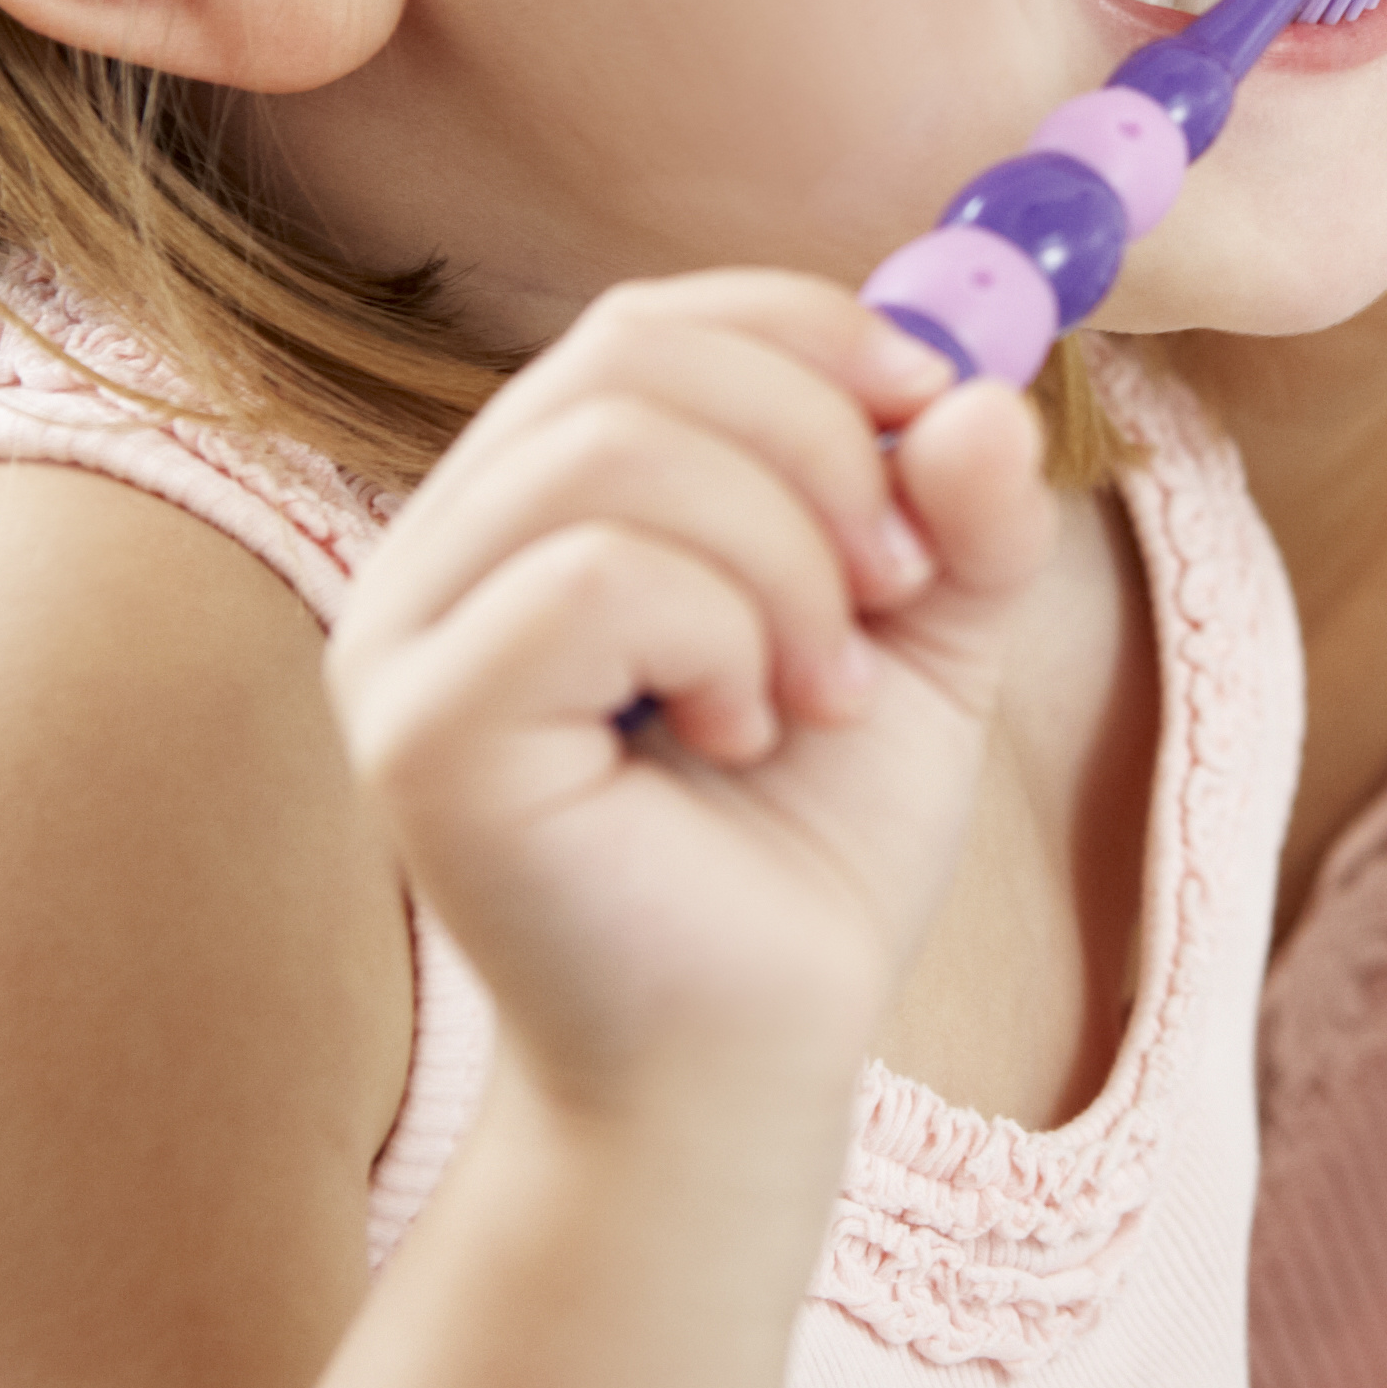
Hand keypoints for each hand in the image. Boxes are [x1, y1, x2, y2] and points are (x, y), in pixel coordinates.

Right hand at [326, 273, 1060, 1116]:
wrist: (749, 1062)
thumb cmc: (808, 853)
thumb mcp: (929, 645)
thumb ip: (965, 511)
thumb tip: (982, 385)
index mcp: (542, 507)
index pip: (652, 324)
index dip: (811, 332)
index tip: (936, 407)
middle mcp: (443, 552)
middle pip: (629, 354)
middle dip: (818, 446)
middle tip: (899, 587)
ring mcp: (405, 638)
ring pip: (612, 453)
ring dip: (784, 558)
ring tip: (827, 687)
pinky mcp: (420, 732)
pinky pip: (589, 580)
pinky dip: (720, 637)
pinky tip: (745, 733)